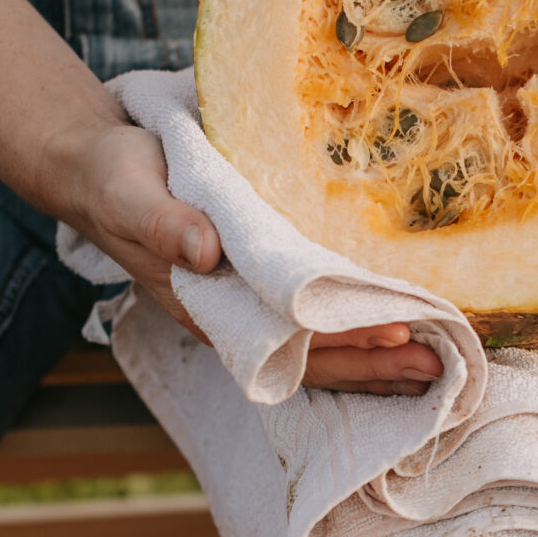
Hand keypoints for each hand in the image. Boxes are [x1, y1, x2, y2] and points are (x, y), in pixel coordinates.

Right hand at [51, 113, 443, 390]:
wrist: (99, 172)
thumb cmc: (115, 180)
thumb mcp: (129, 193)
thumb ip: (163, 223)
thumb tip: (204, 252)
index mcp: (207, 304)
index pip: (286, 335)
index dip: (340, 338)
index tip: (393, 332)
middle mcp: (235, 317)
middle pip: (313, 356)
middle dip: (375, 364)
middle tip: (439, 364)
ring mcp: (249, 308)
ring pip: (319, 349)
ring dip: (376, 359)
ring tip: (436, 364)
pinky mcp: (259, 288)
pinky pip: (314, 324)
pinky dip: (357, 334)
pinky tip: (399, 335)